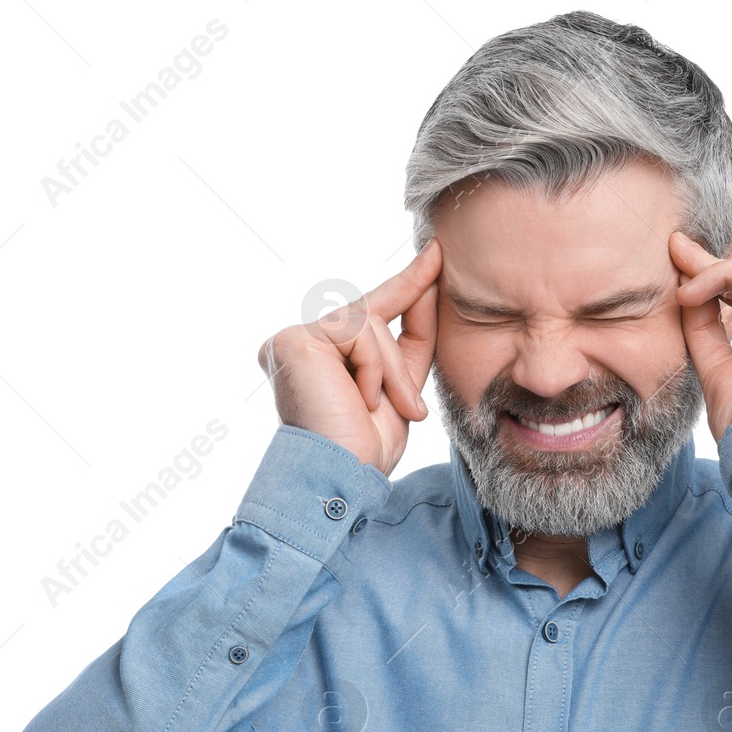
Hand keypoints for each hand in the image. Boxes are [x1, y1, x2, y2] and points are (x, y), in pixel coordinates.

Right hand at [259, 239, 439, 474]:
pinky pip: (358, 333)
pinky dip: (373, 369)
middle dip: (401, 363)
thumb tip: (431, 282)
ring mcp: (294, 340)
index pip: (374, 311)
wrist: (343, 478)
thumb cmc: (365, 448)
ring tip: (386, 410)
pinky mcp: (294, 340)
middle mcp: (303, 343)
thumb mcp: (399, 387)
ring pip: (370, 324)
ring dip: (391, 372)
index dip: (409, 284)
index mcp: (324, 356)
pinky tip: (360, 400)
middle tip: (410, 411)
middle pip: (375, 318)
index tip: (437, 253)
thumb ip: (411, 340)